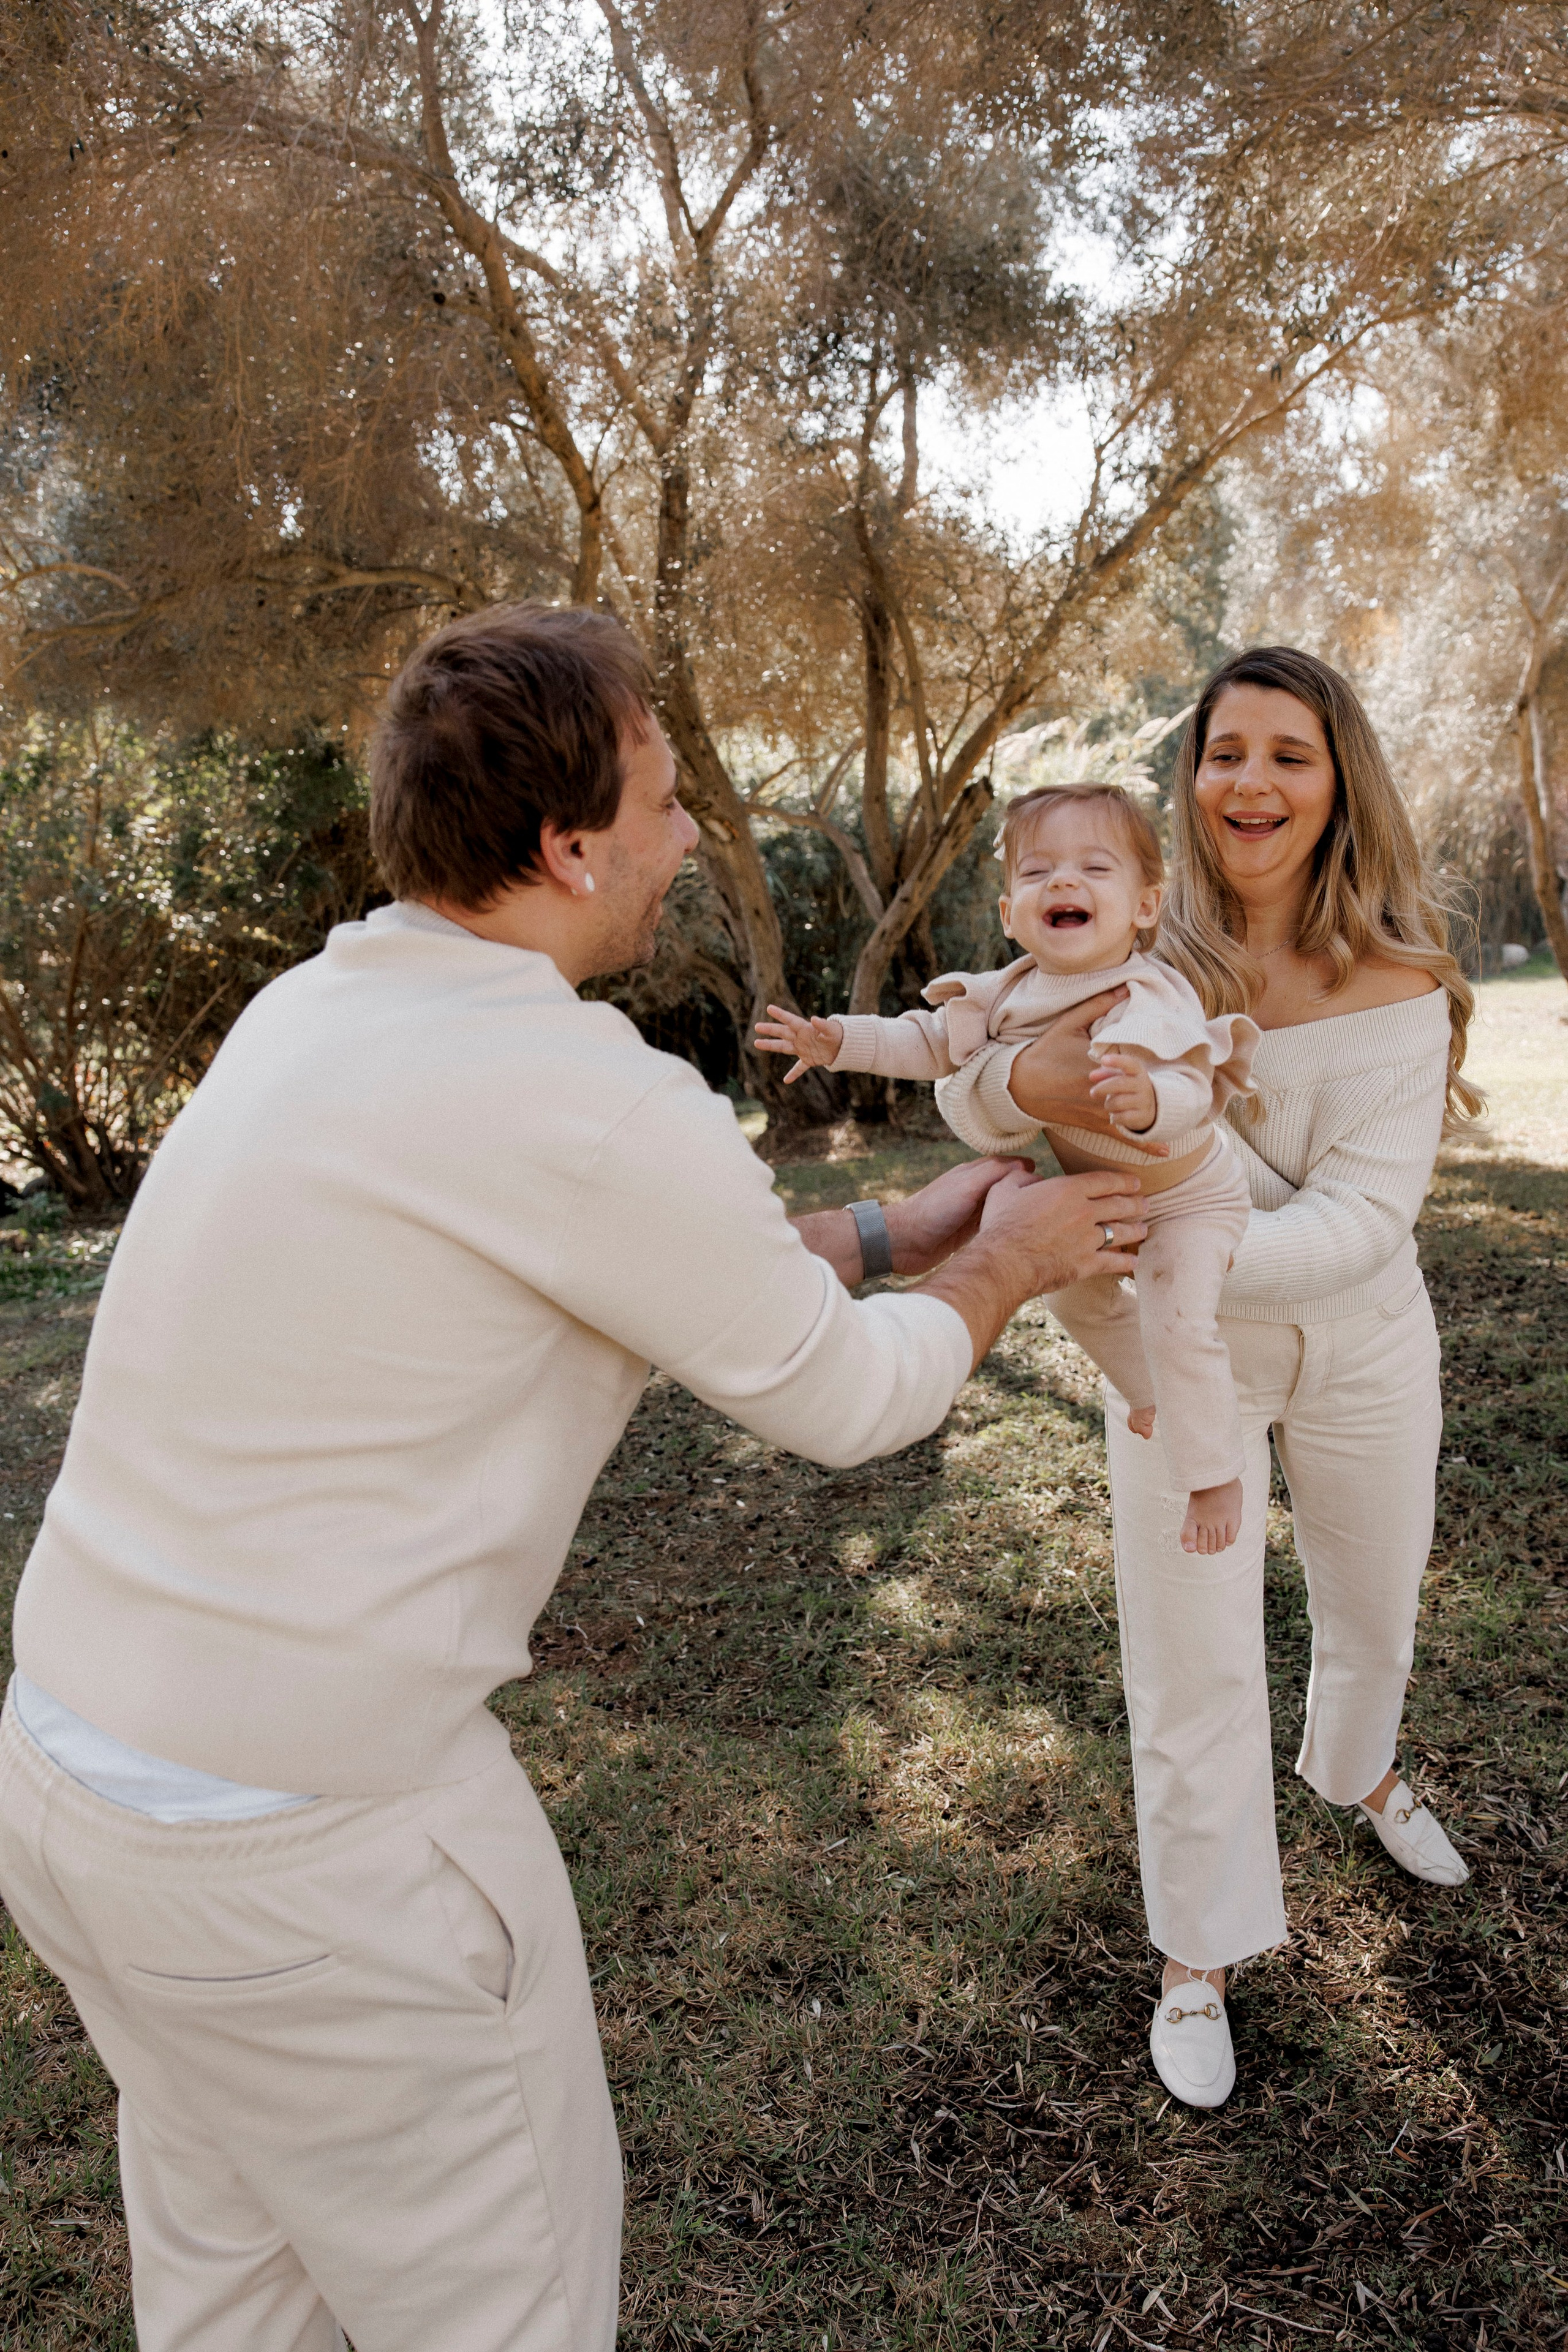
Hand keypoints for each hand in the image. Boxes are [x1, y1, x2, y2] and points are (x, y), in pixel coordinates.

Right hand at [753, 1004, 843, 1083]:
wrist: (846, 1046)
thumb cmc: (839, 1034)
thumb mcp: (831, 1029)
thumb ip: (822, 1025)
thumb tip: (814, 1018)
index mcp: (806, 1028)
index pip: (790, 1021)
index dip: (780, 1015)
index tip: (769, 1008)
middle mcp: (801, 1038)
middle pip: (782, 1033)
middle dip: (770, 1030)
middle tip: (757, 1026)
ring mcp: (803, 1049)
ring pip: (784, 1047)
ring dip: (771, 1045)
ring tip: (756, 1043)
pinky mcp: (809, 1059)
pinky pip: (799, 1067)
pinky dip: (793, 1074)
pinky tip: (786, 1080)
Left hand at [882, 1155, 1037, 1276]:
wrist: (903, 1241)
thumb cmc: (932, 1210)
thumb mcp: (966, 1187)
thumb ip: (993, 1173)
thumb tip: (1024, 1164)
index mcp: (972, 1173)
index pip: (1006, 1165)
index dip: (1027, 1169)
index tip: (1051, 1176)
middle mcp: (973, 1190)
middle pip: (1007, 1185)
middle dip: (1028, 1189)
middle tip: (1053, 1198)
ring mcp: (971, 1212)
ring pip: (1002, 1206)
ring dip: (1019, 1209)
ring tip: (1044, 1216)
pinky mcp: (968, 1233)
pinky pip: (994, 1224)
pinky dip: (1008, 1225)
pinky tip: (1022, 1233)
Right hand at [977, 1167, 1147, 1290]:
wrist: (1004, 1262)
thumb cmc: (1000, 1224)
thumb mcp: (1005, 1189)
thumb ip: (1022, 1179)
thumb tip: (1031, 1178)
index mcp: (1067, 1189)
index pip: (1105, 1181)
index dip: (1124, 1181)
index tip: (1135, 1183)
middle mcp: (1084, 1212)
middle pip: (1120, 1205)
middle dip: (1136, 1204)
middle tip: (1145, 1204)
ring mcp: (1088, 1239)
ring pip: (1121, 1232)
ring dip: (1136, 1230)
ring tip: (1144, 1229)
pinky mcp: (1086, 1264)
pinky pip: (1114, 1262)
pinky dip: (1126, 1262)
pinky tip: (1133, 1262)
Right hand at [1006, 990, 1169, 1158]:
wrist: (1018, 1085)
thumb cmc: (1044, 1052)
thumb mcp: (1068, 1023)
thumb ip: (1097, 1005)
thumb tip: (1125, 988)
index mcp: (1098, 1063)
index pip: (1133, 1065)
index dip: (1150, 1065)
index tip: (1171, 1058)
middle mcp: (1101, 1089)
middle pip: (1138, 1092)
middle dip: (1160, 1092)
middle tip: (1192, 1089)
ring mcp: (1097, 1109)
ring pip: (1134, 1114)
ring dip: (1158, 1117)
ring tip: (1185, 1119)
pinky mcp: (1093, 1124)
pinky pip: (1121, 1135)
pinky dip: (1143, 1144)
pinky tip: (1164, 1151)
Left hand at [1088, 1049, 1156, 1133]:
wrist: (1151, 1107)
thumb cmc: (1129, 1088)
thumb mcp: (1120, 1077)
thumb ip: (1106, 1074)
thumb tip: (1092, 1076)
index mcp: (1138, 1071)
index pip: (1129, 1063)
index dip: (1116, 1061)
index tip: (1103, 1060)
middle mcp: (1144, 1085)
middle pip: (1120, 1083)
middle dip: (1102, 1088)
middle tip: (1092, 1092)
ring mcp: (1145, 1101)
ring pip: (1118, 1102)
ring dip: (1108, 1105)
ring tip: (1109, 1105)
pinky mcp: (1143, 1116)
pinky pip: (1121, 1117)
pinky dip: (1114, 1117)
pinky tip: (1115, 1116)